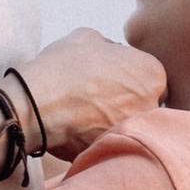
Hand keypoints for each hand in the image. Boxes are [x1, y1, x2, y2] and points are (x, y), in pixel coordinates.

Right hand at [11, 27, 167, 157]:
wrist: (36, 102)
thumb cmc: (63, 66)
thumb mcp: (88, 37)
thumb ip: (110, 46)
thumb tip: (113, 54)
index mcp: (152, 73)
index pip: (151, 79)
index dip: (129, 80)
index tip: (109, 83)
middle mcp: (152, 104)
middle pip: (145, 106)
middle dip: (126, 104)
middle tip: (98, 101)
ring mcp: (136, 131)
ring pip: (130, 127)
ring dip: (113, 122)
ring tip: (86, 116)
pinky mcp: (117, 152)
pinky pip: (112, 145)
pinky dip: (98, 139)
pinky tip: (80, 131)